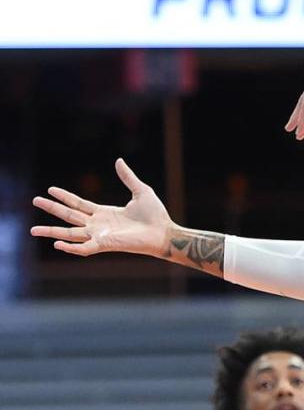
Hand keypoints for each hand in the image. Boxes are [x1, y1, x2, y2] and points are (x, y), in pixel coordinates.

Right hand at [31, 159, 171, 257]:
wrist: (163, 231)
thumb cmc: (155, 214)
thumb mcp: (140, 190)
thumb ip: (127, 177)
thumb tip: (118, 161)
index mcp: (104, 212)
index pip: (78, 204)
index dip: (64, 197)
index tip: (50, 189)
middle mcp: (98, 225)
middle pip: (69, 216)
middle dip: (52, 209)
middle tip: (34, 201)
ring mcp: (100, 235)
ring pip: (69, 233)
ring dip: (51, 232)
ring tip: (33, 230)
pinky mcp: (105, 245)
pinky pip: (83, 248)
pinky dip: (70, 248)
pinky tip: (57, 244)